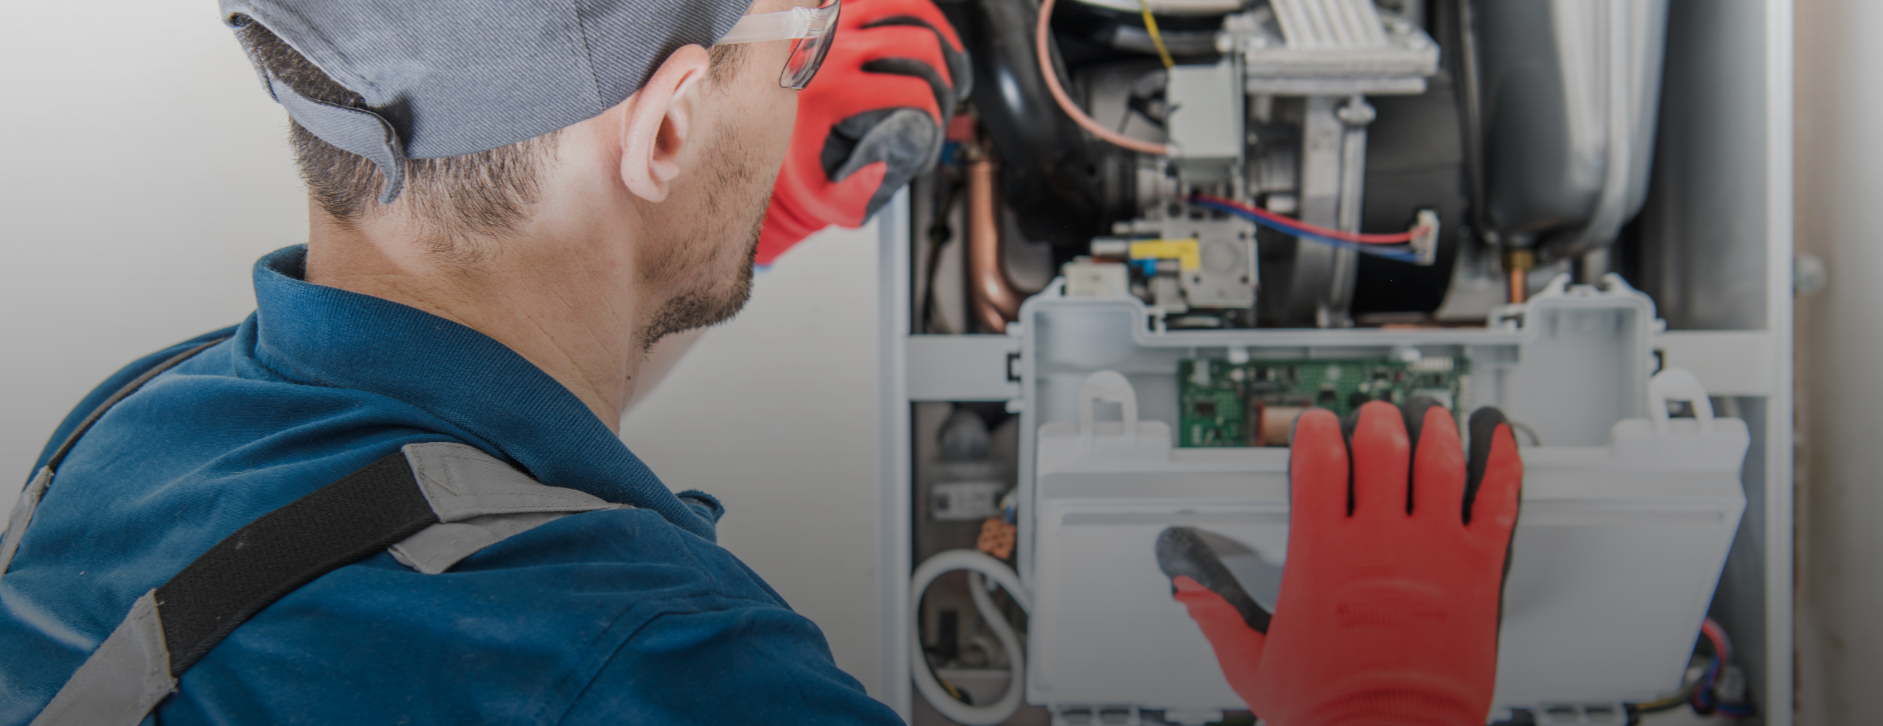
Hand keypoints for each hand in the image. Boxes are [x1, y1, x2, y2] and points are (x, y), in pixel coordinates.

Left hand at [755, 0, 967, 265]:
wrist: (760, 142)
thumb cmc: (802, 170)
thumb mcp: (829, 196)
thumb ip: (861, 191)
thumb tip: (888, 164)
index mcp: (828, 93)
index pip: (911, 89)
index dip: (937, 113)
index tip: (933, 131)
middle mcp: (828, 50)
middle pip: (917, 43)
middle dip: (944, 78)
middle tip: (945, 103)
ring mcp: (830, 23)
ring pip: (907, 7)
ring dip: (940, 37)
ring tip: (950, 67)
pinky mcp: (832, 13)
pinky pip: (886, 1)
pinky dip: (917, 16)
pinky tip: (931, 40)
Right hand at [1158, 400, 1522, 725]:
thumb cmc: (1330, 710)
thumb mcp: (1252, 664)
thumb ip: (1217, 617)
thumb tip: (1189, 591)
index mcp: (1322, 554)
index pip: (1318, 460)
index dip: (1315, 430)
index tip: (1315, 425)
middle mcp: (1378, 541)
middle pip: (1381, 445)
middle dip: (1376, 421)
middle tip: (1376, 417)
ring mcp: (1433, 550)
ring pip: (1440, 459)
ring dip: (1435, 428)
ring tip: (1431, 415)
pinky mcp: (1478, 570)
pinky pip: (1498, 499)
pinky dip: (1502, 461)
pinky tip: (1499, 438)